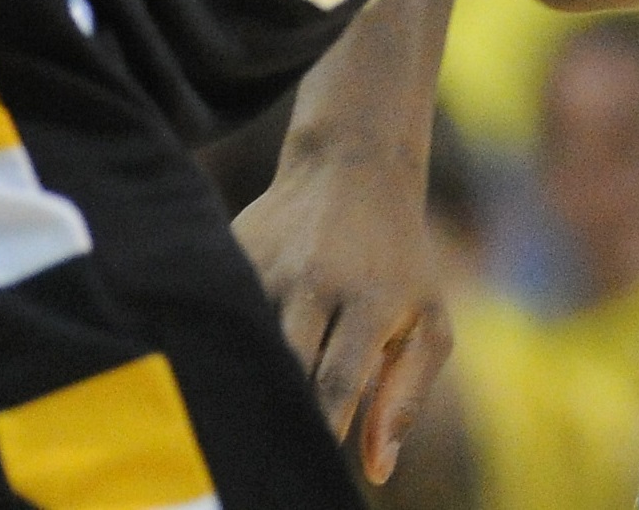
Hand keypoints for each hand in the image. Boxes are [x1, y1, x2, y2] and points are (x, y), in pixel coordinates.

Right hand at [235, 133, 451, 483]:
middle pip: (282, 363)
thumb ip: (406, 396)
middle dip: (276, 410)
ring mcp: (267, 263)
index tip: (308, 467)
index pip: (335, 382)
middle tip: (268, 455)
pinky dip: (216, 344)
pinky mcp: (232, 251)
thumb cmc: (399, 261)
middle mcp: (315, 279)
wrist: (354, 167)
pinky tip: (212, 376)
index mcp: (371, 299)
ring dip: (242, 380)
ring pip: (243, 340)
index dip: (319, 430)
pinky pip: (217, 310)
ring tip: (238, 423)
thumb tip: (378, 471)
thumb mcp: (427, 320)